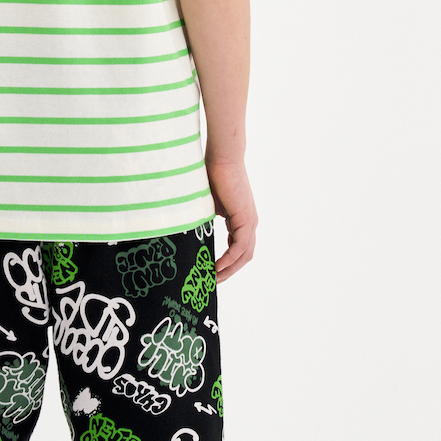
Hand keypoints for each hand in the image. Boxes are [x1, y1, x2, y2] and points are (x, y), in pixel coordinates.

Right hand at [206, 158, 257, 281]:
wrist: (221, 159)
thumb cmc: (212, 175)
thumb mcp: (207, 204)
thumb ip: (206, 219)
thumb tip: (191, 232)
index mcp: (241, 219)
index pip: (238, 247)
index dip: (227, 262)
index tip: (212, 271)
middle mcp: (249, 222)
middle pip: (244, 255)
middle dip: (230, 271)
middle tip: (213, 282)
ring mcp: (250, 221)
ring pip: (244, 254)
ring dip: (230, 269)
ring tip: (214, 279)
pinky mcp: (246, 219)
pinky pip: (240, 246)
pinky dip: (230, 258)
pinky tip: (217, 266)